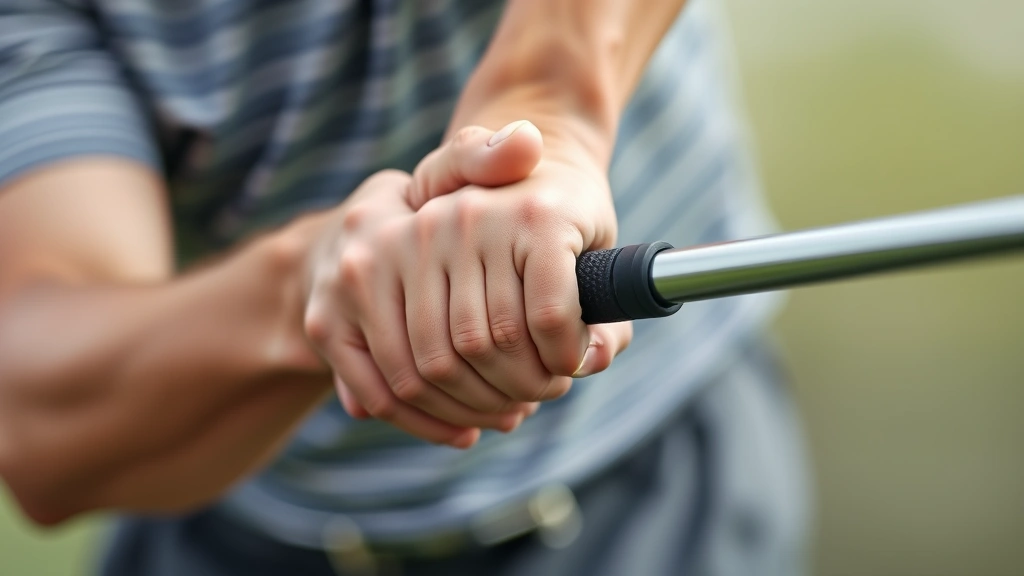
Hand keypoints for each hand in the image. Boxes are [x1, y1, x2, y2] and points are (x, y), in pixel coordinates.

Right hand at [303, 122, 544, 447]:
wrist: (357, 227)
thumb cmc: (435, 206)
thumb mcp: (466, 172)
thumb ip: (493, 158)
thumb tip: (525, 142)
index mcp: (430, 212)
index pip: (506, 308)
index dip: (543, 348)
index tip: (569, 363)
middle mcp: (379, 245)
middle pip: (457, 353)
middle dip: (508, 387)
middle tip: (542, 395)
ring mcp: (345, 287)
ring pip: (418, 382)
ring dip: (471, 411)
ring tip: (511, 414)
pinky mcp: (325, 325)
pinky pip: (380, 396)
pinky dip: (427, 423)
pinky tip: (465, 431)